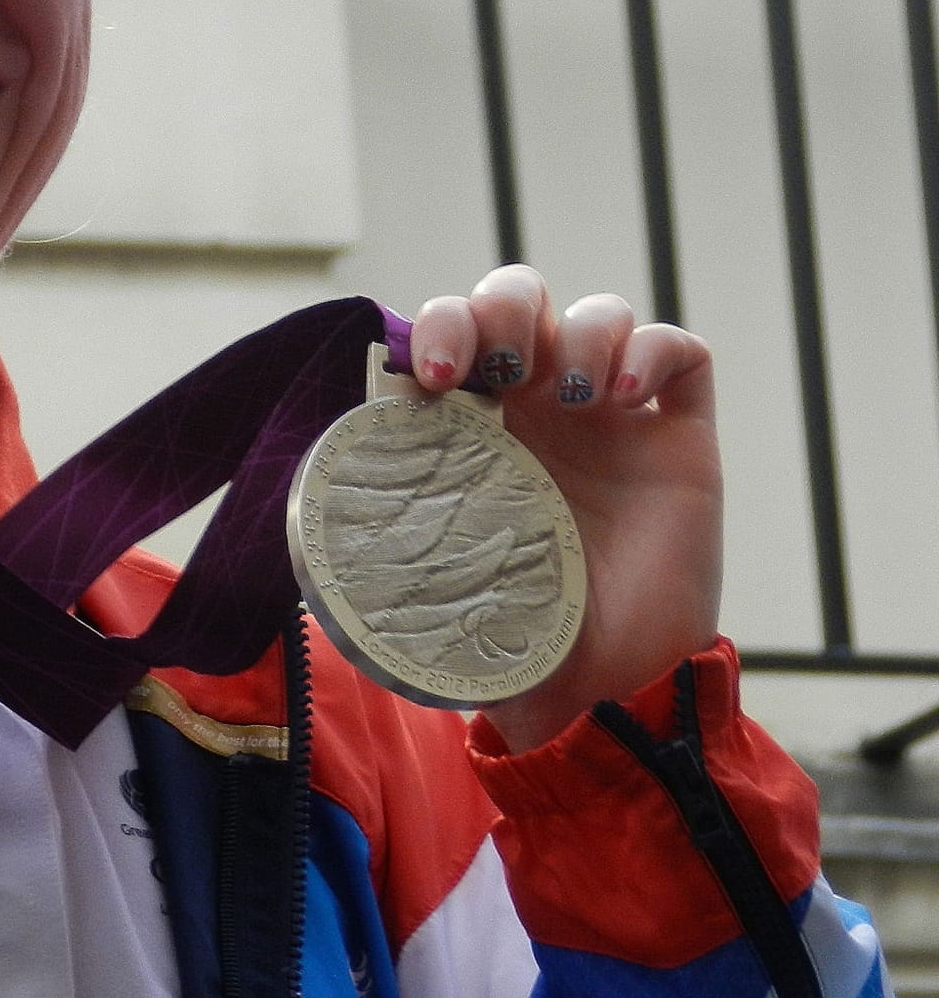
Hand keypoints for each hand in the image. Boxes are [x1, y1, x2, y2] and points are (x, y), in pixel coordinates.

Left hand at [409, 265, 720, 751]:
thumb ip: (381, 539)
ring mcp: (612, 420)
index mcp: (472, 427)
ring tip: (577, 392)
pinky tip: (625, 394)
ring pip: (599, 314)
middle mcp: (539, 409)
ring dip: (584, 328)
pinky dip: (652, 349)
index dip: (437, 329)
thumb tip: (315, 512)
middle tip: (495, 364)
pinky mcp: (679, 440)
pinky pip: (681, 354)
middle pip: (517, 302)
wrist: (602, 695)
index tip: (431, 374)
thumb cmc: (510, 640)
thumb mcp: (428, 582)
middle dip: (499, 308)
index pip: (450, 337)